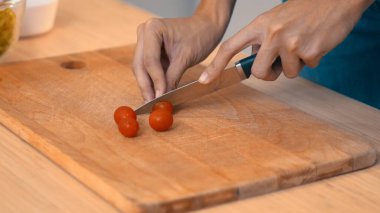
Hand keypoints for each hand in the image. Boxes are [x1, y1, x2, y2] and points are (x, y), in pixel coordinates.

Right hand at [133, 0, 235, 101]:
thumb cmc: (199, 35)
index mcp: (152, 29)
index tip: (160, 96)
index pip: (149, 60)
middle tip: (152, 103)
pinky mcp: (150, 50)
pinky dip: (152, 80)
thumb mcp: (186, 58)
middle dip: (146, 85)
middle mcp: (144, 33)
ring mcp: (145, 41)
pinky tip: (156, 93)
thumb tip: (162, 96)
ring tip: (154, 101)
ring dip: (148, 85)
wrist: (207, 27)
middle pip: (140, 65)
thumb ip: (172, 77)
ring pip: (141, 68)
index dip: (155, 80)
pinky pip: (148, 68)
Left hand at [199, 0, 374, 82]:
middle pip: (259, 72)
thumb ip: (261, 39)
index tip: (204, 80)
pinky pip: (307, 68)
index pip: (229, 47)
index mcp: (259, 25)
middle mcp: (271, 34)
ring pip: (286, 73)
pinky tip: (316, 42)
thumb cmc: (304, 10)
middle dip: (269, 73)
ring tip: (303, 42)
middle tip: (280, 62)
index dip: (215, 66)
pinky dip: (312, 59)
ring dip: (295, 64)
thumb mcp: (274, 19)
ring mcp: (290, 43)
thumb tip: (254, 60)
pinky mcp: (309, 51)